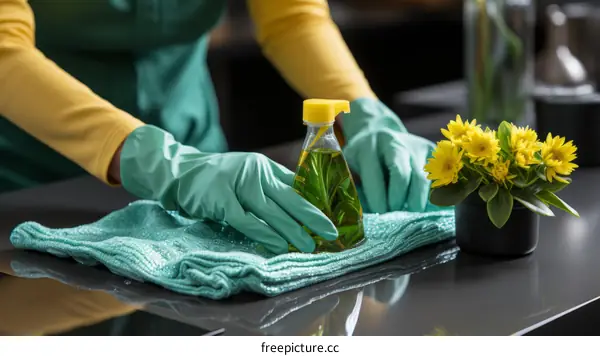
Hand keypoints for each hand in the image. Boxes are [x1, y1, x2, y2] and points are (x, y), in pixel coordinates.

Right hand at [119, 125, 337, 254]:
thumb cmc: (219, 178)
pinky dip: (264, 235)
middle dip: (312, 218)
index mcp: (265, 167)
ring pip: (272, 212)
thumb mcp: (248, 174)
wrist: (181, 170)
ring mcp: (238, 185)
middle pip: (290, 198)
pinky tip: (278, 246)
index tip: (331, 217)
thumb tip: (301, 209)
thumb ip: (271, 187)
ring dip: (292, 231)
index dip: (315, 202)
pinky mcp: (221, 200)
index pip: (297, 185)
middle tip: (330, 233)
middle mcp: (256, 173)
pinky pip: (247, 221)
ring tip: (309, 246)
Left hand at [340, 98, 434, 212]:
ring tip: (410, 217)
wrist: (377, 133)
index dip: (378, 202)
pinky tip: (424, 208)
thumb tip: (365, 218)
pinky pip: (437, 178)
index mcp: (368, 146)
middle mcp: (394, 142)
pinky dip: (433, 196)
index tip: (379, 219)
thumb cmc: (360, 159)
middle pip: (402, 176)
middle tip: (395, 220)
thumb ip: (354, 188)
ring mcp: (415, 146)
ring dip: (417, 203)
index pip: (376, 177)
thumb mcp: (349, 168)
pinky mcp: (433, 152)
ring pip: (423, 179)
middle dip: (398, 203)